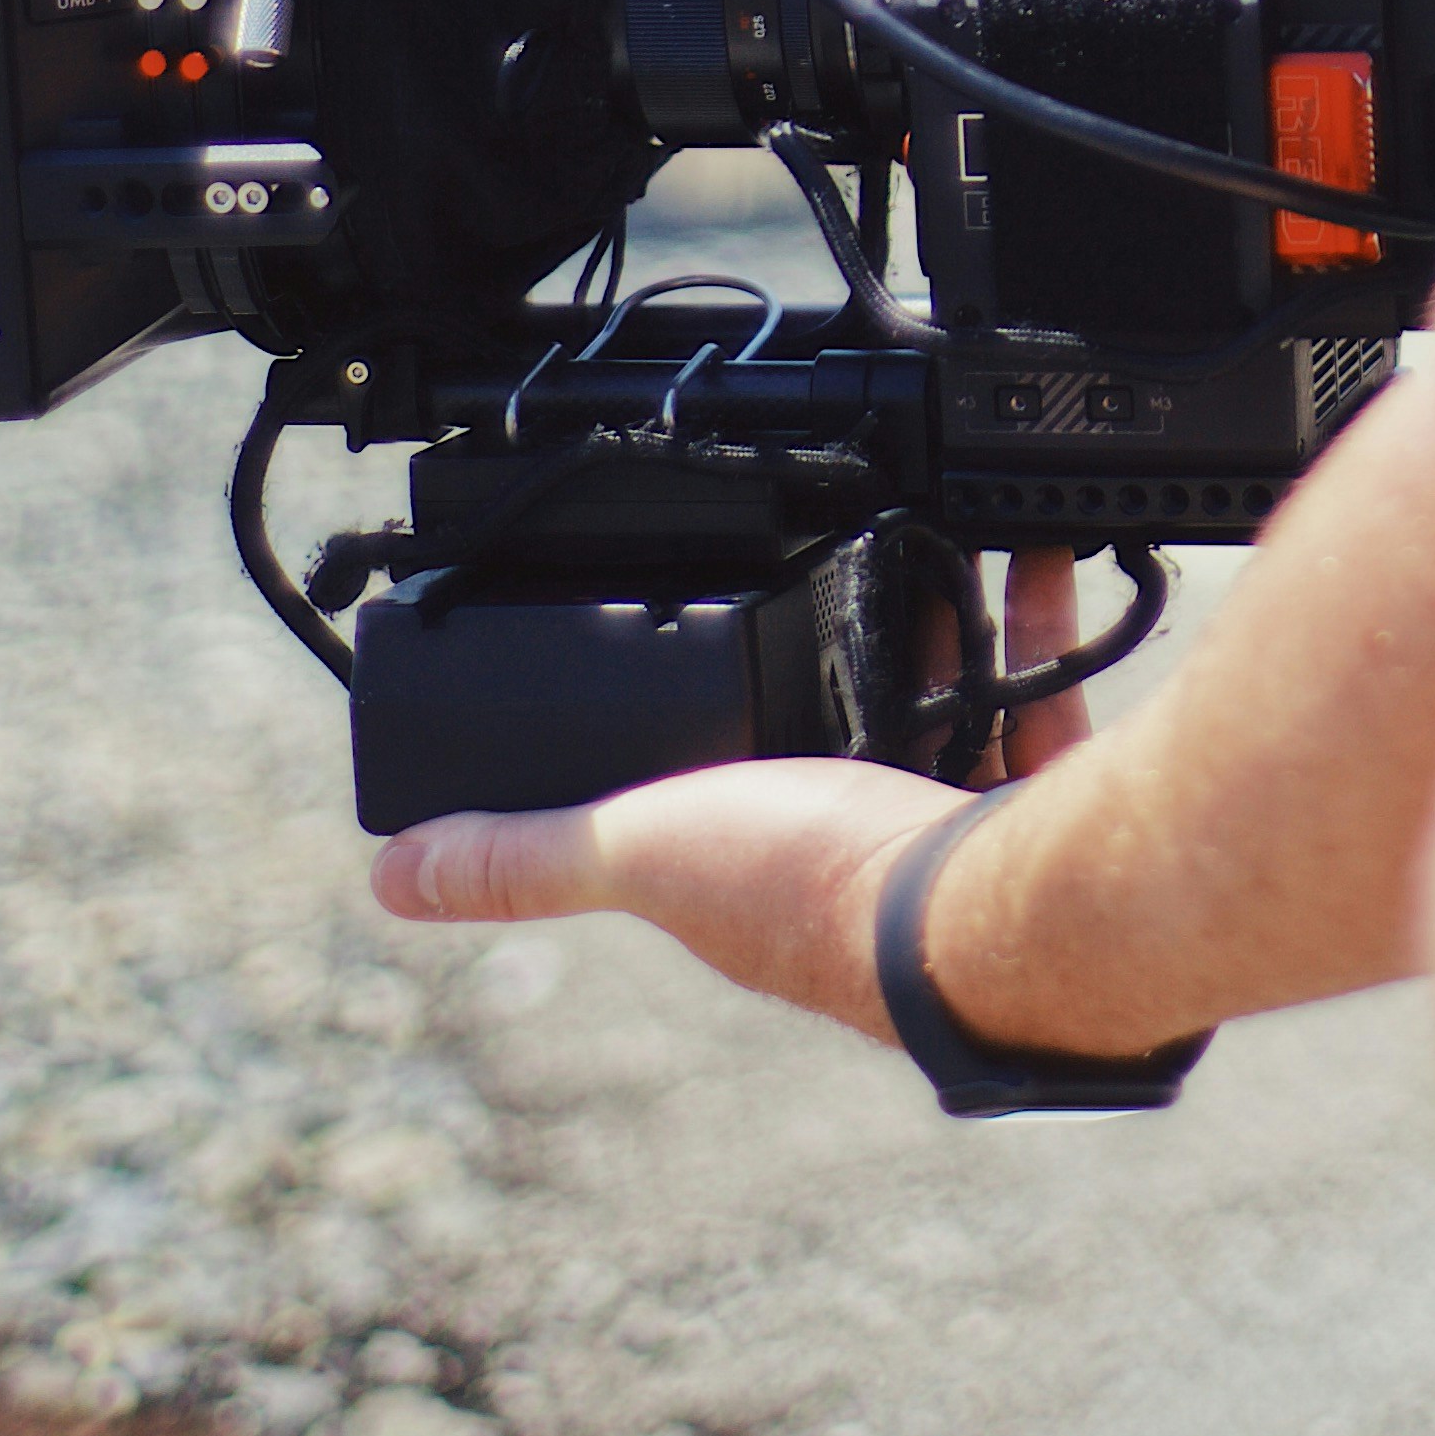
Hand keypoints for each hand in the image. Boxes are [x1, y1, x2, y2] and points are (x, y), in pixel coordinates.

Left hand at [368, 549, 1094, 1039]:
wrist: (1008, 903)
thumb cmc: (825, 885)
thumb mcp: (636, 848)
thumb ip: (527, 857)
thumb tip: (395, 877)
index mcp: (751, 880)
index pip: (702, 798)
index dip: (696, 733)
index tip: (690, 634)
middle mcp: (853, 860)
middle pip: (831, 740)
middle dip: (832, 654)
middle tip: (821, 554)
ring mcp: (950, 828)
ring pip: (941, 710)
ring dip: (936, 625)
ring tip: (920, 532)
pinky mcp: (1035, 797)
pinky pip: (1039, 694)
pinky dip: (1032, 621)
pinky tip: (1030, 552)